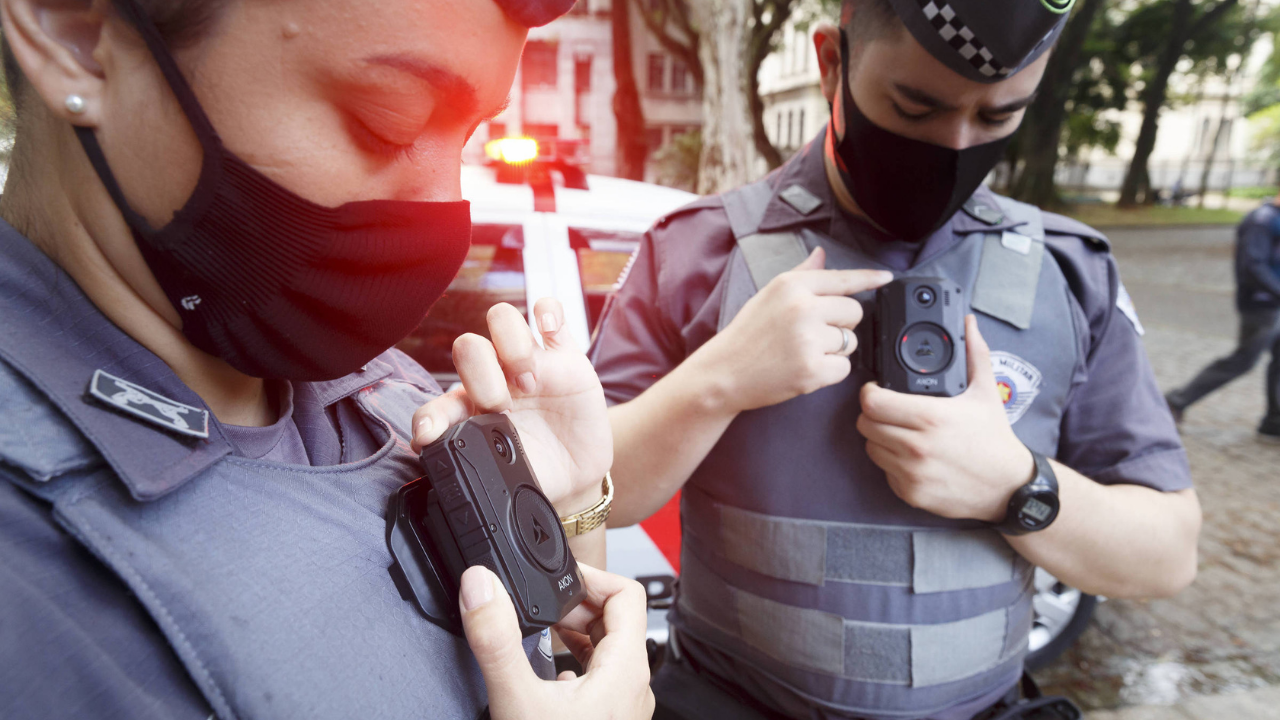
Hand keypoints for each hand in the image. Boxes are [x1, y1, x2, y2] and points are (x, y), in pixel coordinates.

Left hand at [411, 299, 610, 514]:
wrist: (576, 476)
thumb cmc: (535, 473)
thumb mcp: (506, 481)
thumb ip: (479, 476)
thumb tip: (452, 484)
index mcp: (469, 413)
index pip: (437, 406)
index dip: (430, 417)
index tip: (432, 437)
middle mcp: (493, 380)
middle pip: (469, 347)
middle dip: (482, 376)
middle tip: (503, 407)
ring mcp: (528, 364)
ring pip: (502, 319)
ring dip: (512, 345)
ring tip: (531, 380)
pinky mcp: (564, 357)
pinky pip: (549, 313)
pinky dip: (546, 311)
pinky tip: (548, 329)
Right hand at [459, 564, 653, 719]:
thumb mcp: (518, 700)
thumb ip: (497, 641)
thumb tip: (481, 586)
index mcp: (626, 669)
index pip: (628, 593)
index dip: (591, 576)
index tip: (554, 578)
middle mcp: (633, 686)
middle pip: (617, 620)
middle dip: (575, 605)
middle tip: (536, 605)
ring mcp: (623, 707)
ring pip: (608, 651)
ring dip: (575, 633)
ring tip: (540, 631)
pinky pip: (599, 678)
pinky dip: (574, 663)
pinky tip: (547, 675)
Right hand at [691, 246, 892, 412]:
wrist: (724, 373)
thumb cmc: (747, 335)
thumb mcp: (768, 295)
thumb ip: (801, 275)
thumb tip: (821, 255)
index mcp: (791, 285)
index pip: (841, 278)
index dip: (868, 278)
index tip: (886, 277)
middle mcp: (802, 308)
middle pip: (854, 312)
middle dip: (841, 324)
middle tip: (813, 333)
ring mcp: (808, 339)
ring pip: (851, 341)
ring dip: (835, 350)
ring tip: (803, 352)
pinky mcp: (812, 369)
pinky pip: (844, 367)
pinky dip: (829, 372)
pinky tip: (805, 369)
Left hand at [856, 315, 1034, 521]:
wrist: (1009, 488)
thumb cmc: (994, 439)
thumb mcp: (986, 392)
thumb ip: (974, 354)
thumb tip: (969, 323)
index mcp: (930, 417)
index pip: (872, 402)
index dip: (870, 393)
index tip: (878, 390)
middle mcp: (916, 447)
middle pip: (865, 424)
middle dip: (872, 414)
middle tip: (888, 411)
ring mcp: (911, 473)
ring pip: (871, 448)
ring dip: (880, 438)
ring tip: (901, 432)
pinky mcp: (910, 494)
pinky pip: (884, 472)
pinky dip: (892, 463)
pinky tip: (911, 457)